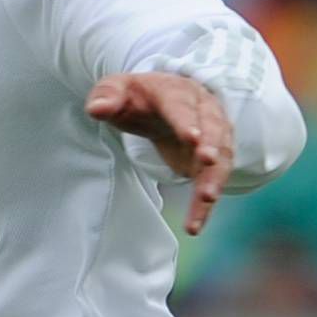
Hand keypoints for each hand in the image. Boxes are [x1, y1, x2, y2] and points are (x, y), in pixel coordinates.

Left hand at [84, 71, 236, 235]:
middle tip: (208, 161)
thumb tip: (96, 109)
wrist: (159, 103)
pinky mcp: (213, 159)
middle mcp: (202, 110)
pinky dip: (205, 204)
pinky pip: (213, 181)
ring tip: (206, 199)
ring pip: (220, 158)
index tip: (192, 137)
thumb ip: (107, 97)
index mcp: (176, 92)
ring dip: (214, 178)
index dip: (187, 121)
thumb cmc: (137, 98)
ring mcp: (213, 134)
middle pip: (212, 128)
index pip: (182, 106)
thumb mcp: (117, 90)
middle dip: (211, 145)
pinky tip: (195, 225)